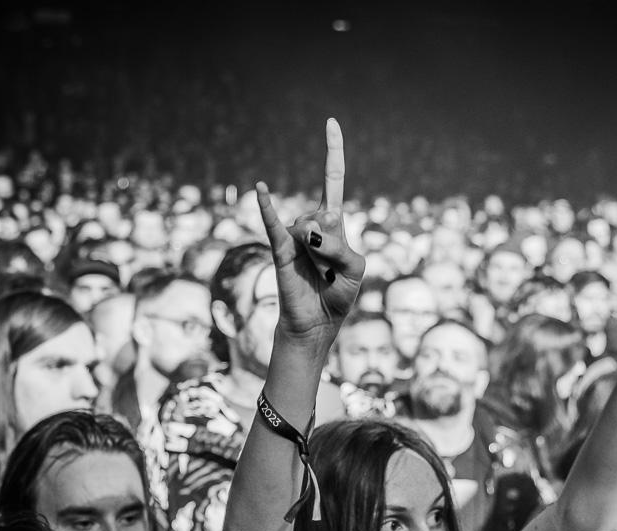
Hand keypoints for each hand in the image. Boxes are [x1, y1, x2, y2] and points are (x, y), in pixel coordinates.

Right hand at [255, 118, 364, 341]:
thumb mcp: (356, 270)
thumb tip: (311, 230)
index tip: (331, 122)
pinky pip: (273, 224)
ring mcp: (294, 234)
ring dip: (322, 256)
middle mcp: (311, 222)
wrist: (316, 323)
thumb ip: (340, 246)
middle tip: (332, 271)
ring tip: (319, 276)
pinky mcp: (279, 249)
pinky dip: (267, 207)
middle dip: (335, 243)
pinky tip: (260, 189)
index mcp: (334, 223)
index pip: (333, 178)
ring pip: (312, 229)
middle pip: (327, 213)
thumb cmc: (338, 294)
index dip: (333, 152)